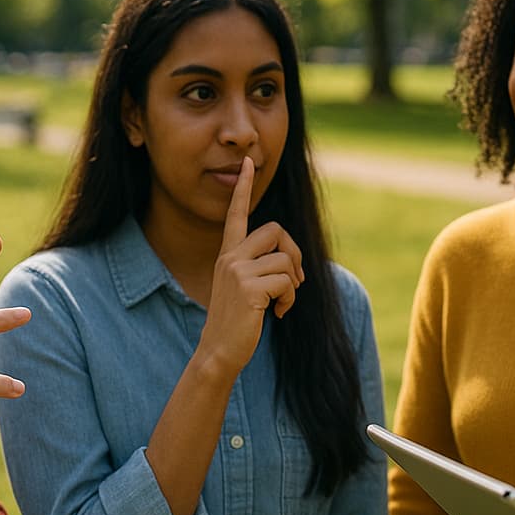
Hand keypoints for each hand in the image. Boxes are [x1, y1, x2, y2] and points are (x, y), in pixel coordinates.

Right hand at [196, 157, 302, 374]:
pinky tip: (278, 313)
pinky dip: (290, 299)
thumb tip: (292, 264)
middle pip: (275, 230)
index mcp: (228, 254)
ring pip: (285, 260)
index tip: (249, 163)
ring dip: (293, 285)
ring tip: (282, 303)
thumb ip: (261, 268)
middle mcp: (230, 258)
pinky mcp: (248, 288)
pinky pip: (286, 282)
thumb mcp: (246, 288)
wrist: (219, 350)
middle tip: (295, 279)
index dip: (243, 189)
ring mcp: (237, 271)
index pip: (236, 214)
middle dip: (294, 252)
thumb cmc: (237, 321)